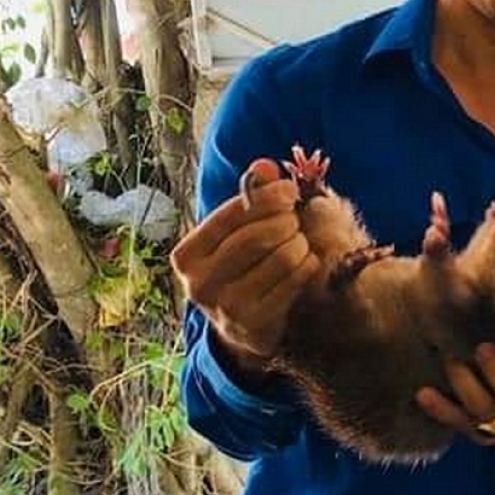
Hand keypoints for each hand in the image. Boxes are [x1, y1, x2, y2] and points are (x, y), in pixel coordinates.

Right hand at [170, 159, 319, 366]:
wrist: (243, 329)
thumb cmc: (239, 270)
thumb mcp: (235, 234)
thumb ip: (248, 198)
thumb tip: (264, 165)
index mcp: (187, 255)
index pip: (230, 215)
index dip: (265, 197)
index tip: (289, 190)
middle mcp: (200, 283)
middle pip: (257, 236)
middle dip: (285, 221)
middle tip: (296, 220)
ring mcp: (227, 307)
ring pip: (280, 257)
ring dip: (299, 243)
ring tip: (300, 242)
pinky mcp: (256, 323)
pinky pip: (294, 281)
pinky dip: (306, 265)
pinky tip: (307, 262)